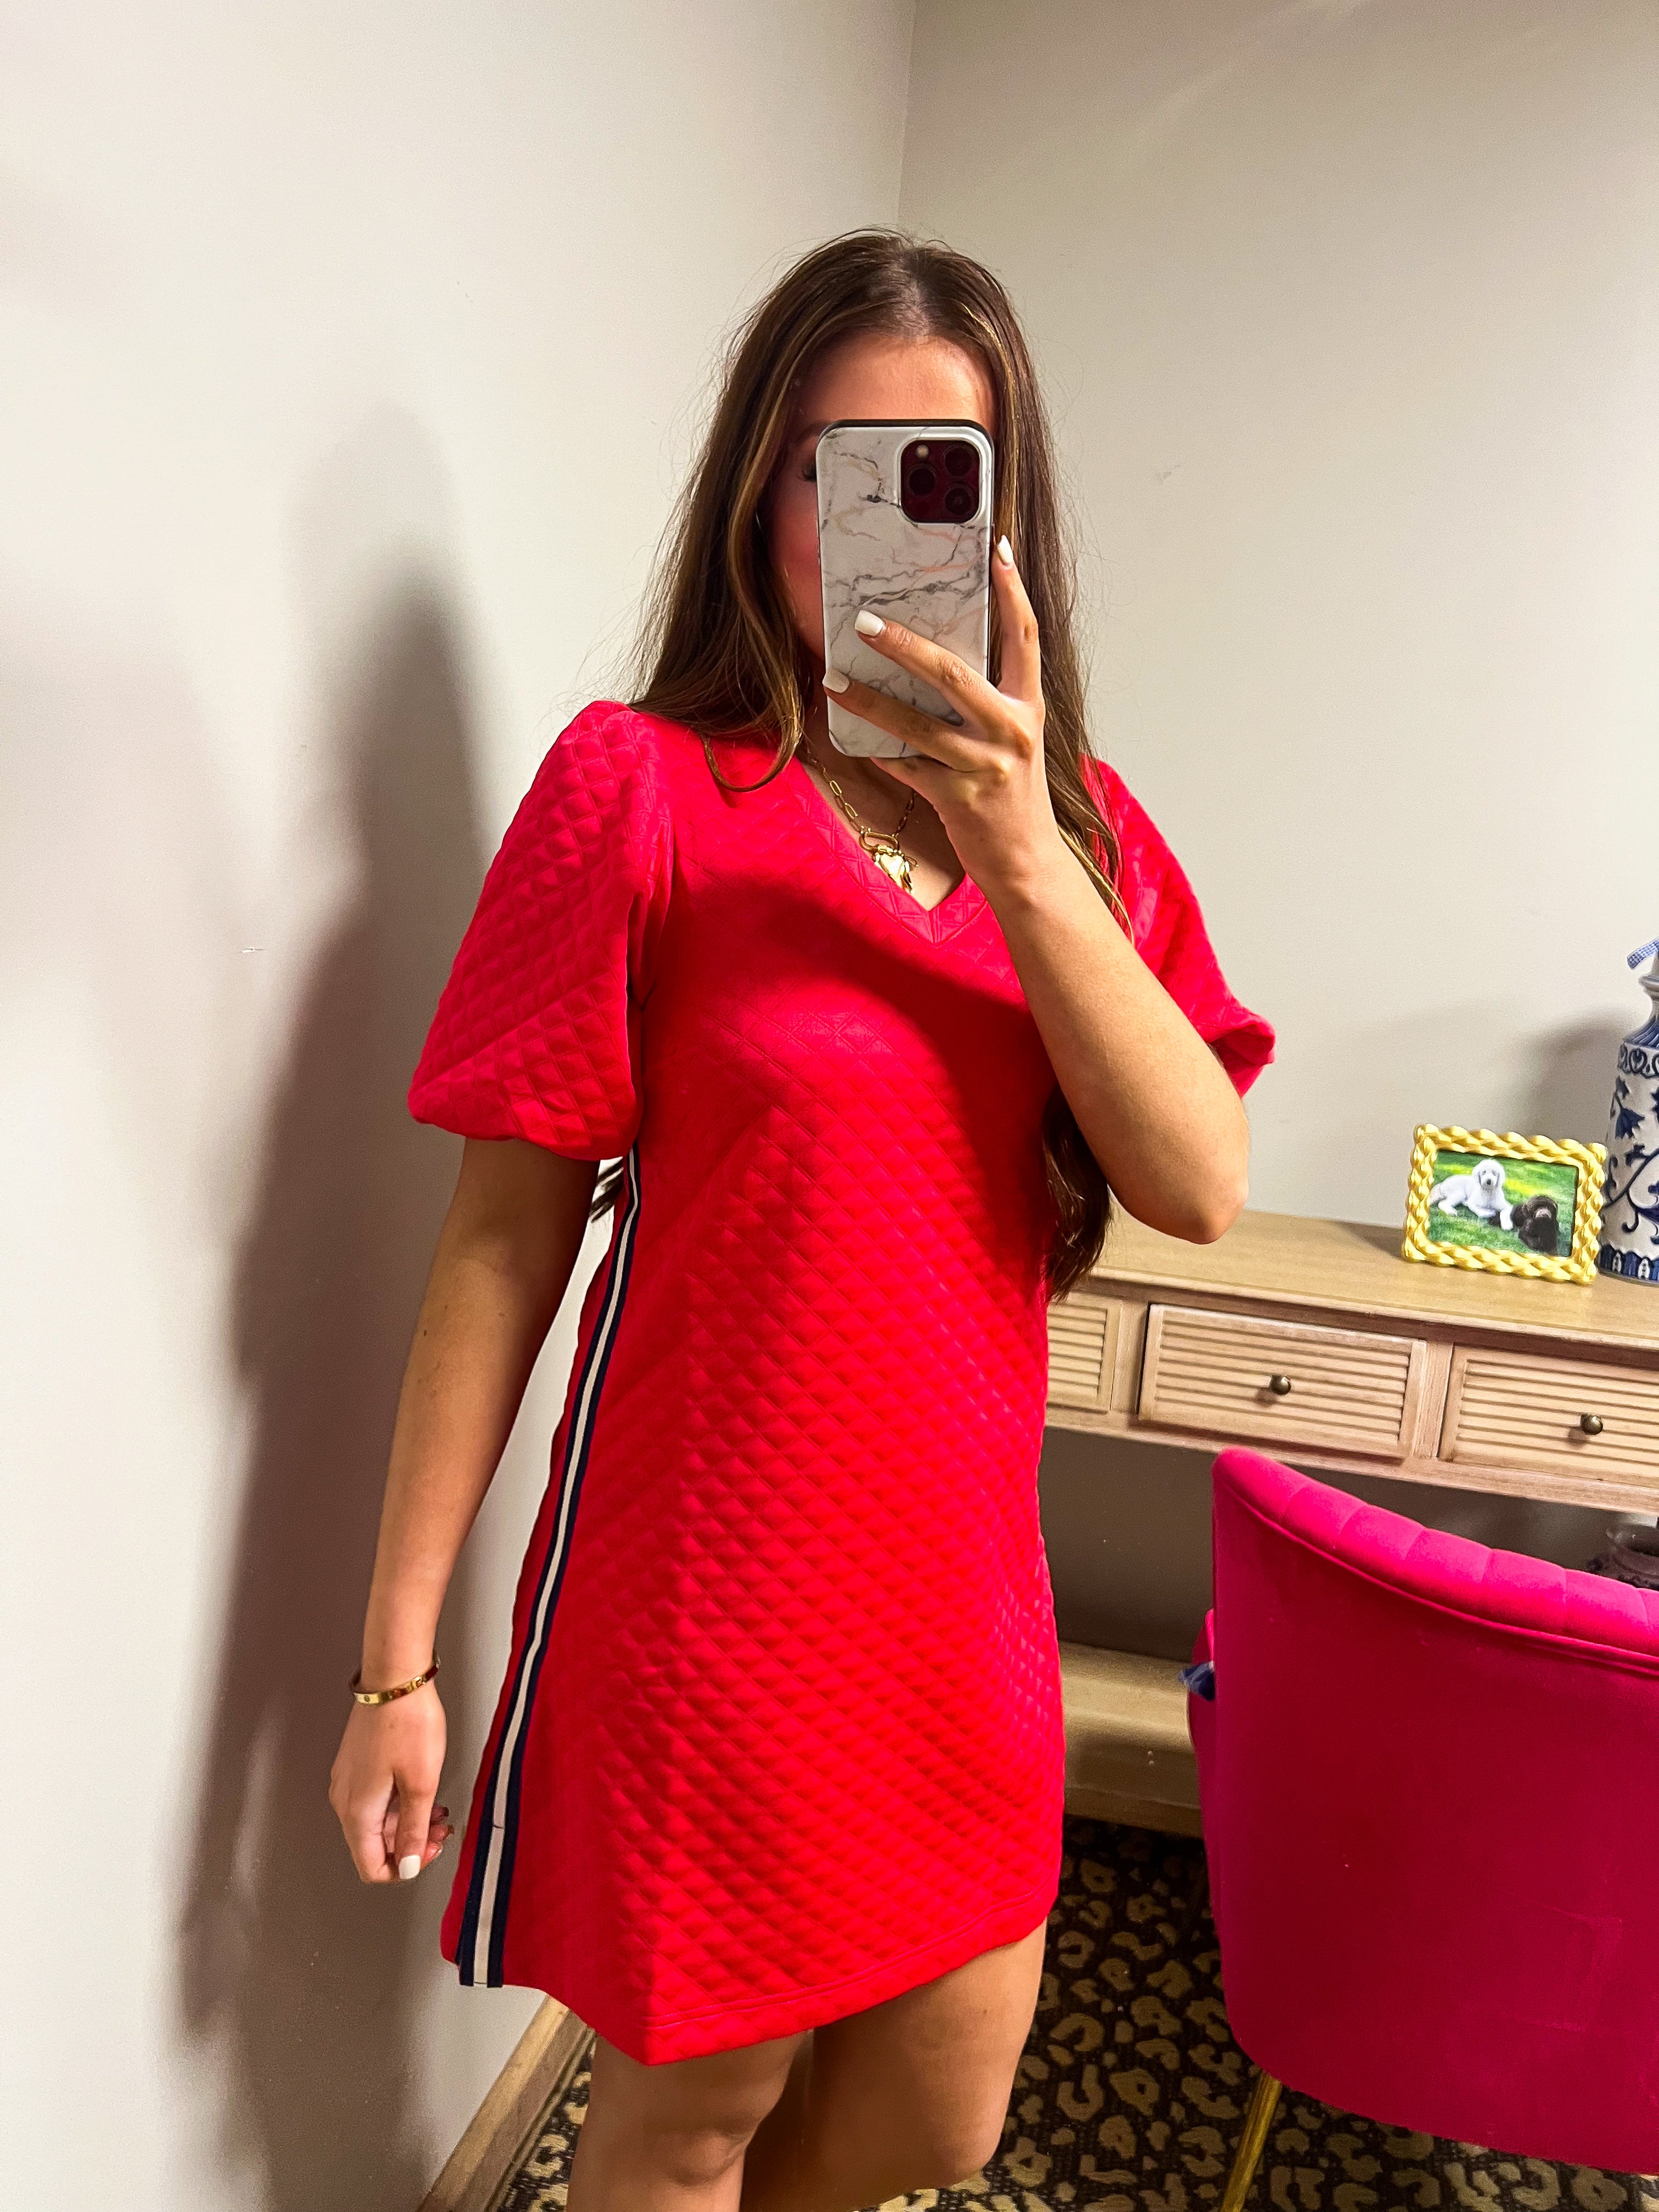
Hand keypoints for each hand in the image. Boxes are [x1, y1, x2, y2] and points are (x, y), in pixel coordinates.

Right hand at [329, 1683, 452, 1884]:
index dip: (404, 1867)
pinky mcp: (356, 1764)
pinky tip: (420, 1789)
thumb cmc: (408, 1723)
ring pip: (375, 1821)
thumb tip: (409, 1864)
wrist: (395, 1678)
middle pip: (373, 1845)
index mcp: (357, 1811)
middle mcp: (345, 1799)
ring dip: (406, 1822)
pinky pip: (374, 1798)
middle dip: (410, 1843)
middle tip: (441, 1828)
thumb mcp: (421, 1783)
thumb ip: (413, 1829)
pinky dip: (398, 1802)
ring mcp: (348, 1780)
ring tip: (437, 1809)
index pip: (371, 1867)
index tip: (430, 1850)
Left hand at [822, 535, 1065, 894]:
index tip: (996, 549)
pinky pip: (904, 765)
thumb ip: (988, 699)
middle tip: (863, 622)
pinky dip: (876, 749)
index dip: (1012, 592)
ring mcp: (984, 765)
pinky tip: (849, 735)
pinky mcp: (957, 798)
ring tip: (833, 679)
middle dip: (903, 644)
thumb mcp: (1013, 739)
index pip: (1024, 637)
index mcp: (1027, 706)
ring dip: (868, 699)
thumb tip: (935, 656)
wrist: (1027, 862)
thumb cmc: (1013, 794)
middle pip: (953, 673)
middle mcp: (1010, 730)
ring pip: (916, 722)